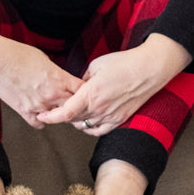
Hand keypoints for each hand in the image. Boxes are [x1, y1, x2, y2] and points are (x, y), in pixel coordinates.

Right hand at [0, 35, 84, 129]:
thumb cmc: (19, 55)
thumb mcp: (46, 60)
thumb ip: (58, 74)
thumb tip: (63, 79)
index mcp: (60, 79)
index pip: (84, 91)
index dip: (87, 92)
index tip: (86, 93)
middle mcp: (52, 94)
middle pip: (75, 107)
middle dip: (78, 107)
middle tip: (77, 106)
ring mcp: (39, 105)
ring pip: (59, 118)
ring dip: (60, 115)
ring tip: (60, 111)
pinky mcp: (24, 111)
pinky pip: (39, 124)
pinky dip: (41, 121)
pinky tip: (42, 116)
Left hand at [36, 34, 191, 135]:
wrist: (150, 69)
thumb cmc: (125, 63)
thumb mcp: (97, 64)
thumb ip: (82, 79)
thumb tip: (77, 87)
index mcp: (91, 93)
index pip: (65, 113)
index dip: (51, 117)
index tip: (43, 115)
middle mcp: (100, 108)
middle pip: (73, 119)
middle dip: (63, 114)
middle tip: (59, 107)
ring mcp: (111, 115)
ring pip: (84, 126)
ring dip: (77, 120)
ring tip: (76, 110)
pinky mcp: (120, 119)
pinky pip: (99, 130)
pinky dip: (90, 128)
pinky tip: (88, 121)